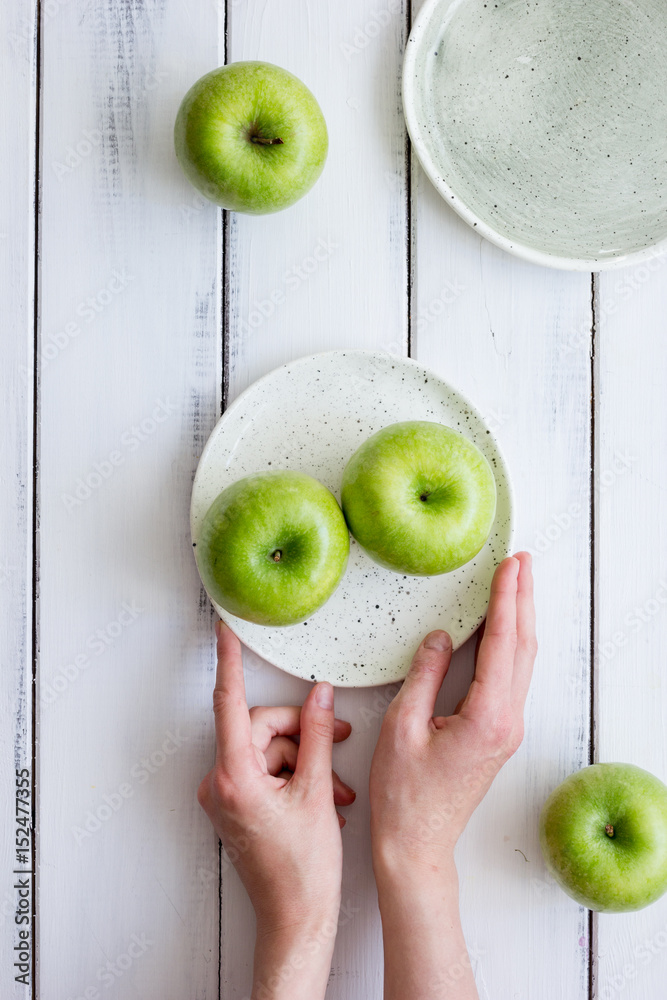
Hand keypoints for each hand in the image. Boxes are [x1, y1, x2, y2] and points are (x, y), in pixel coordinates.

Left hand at [197, 622, 355, 999]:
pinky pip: (265, 769)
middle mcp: (221, 782)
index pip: (230, 703)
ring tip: (333, 790)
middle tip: (337, 746)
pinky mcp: (236, 803)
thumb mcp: (317, 792)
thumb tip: (321, 696)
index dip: (229, 661)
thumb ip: (318, 735)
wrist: (296, 920)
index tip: (224, 629)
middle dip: (303, 735)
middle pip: (262, 728)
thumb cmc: (303, 871)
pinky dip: (294, 775)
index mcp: (235, 777)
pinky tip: (320, 796)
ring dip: (305, 762)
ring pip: (269, 749)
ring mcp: (227, 794)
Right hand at [369, 553, 535, 999]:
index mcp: (488, 717)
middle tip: (522, 561)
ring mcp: (507, 729)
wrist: (418, 845)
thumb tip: (440, 637)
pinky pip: (512, 678)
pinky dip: (512, 644)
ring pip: (523, 662)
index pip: (503, 643)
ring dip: (521, 619)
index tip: (510, 565)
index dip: (506, 599)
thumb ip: (425, 676)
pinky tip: (504, 630)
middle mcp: (508, 721)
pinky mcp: (499, 734)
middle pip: (524, 647)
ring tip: (518, 583)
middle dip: (523, 599)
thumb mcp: (404, 727)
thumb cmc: (404, 795)